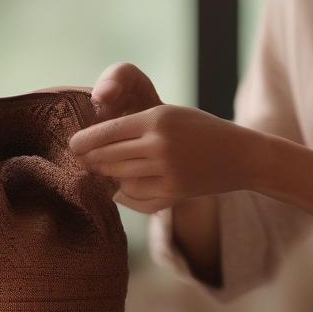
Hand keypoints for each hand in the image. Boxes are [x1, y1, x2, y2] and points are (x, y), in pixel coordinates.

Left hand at [70, 72, 255, 212]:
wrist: (239, 155)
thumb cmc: (199, 130)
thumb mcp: (169, 115)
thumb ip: (133, 127)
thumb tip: (92, 146)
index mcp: (156, 119)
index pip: (106, 133)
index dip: (84, 141)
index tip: (72, 146)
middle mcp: (159, 145)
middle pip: (108, 158)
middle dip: (92, 161)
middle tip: (84, 162)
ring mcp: (166, 171)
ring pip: (119, 179)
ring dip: (109, 177)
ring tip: (104, 172)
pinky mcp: (173, 193)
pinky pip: (136, 196)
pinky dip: (125, 194)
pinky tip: (124, 188)